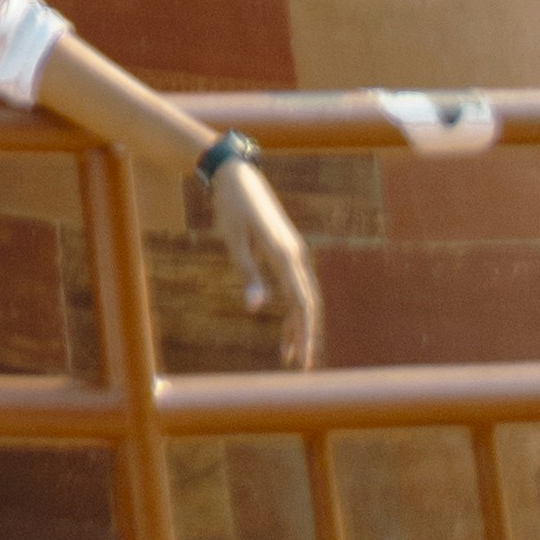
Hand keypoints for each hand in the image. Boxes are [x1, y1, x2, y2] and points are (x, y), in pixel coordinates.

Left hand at [212, 160, 318, 368]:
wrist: (235, 173)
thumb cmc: (231, 207)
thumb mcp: (234, 242)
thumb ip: (248, 275)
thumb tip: (256, 308)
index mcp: (284, 254)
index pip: (302, 304)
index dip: (304, 335)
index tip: (303, 362)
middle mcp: (296, 254)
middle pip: (309, 303)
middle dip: (306, 335)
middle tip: (299, 366)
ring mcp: (294, 251)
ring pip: (305, 296)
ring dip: (299, 325)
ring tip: (289, 355)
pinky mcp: (287, 249)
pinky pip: (297, 285)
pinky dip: (294, 308)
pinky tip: (283, 326)